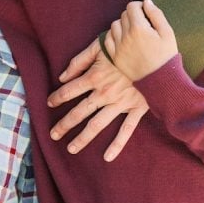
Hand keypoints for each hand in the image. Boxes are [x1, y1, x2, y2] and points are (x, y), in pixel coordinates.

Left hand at [47, 38, 148, 161]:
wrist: (154, 51)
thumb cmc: (124, 46)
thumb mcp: (98, 46)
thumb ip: (79, 60)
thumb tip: (62, 76)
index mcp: (95, 76)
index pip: (69, 91)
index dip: (57, 97)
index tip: (49, 103)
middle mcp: (105, 92)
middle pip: (79, 112)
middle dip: (64, 124)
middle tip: (53, 135)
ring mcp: (121, 102)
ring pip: (97, 125)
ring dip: (83, 138)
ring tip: (71, 148)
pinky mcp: (137, 108)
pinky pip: (126, 130)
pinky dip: (117, 145)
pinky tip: (107, 157)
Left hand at [107, 0, 177, 82]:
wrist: (161, 81)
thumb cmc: (167, 56)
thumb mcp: (168, 33)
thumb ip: (156, 14)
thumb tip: (146, 2)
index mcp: (139, 28)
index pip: (132, 6)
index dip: (139, 6)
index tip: (145, 12)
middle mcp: (126, 36)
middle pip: (123, 15)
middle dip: (132, 15)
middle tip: (142, 23)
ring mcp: (119, 48)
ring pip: (114, 25)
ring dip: (123, 24)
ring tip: (133, 31)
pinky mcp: (115, 57)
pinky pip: (108, 39)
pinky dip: (114, 36)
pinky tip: (123, 39)